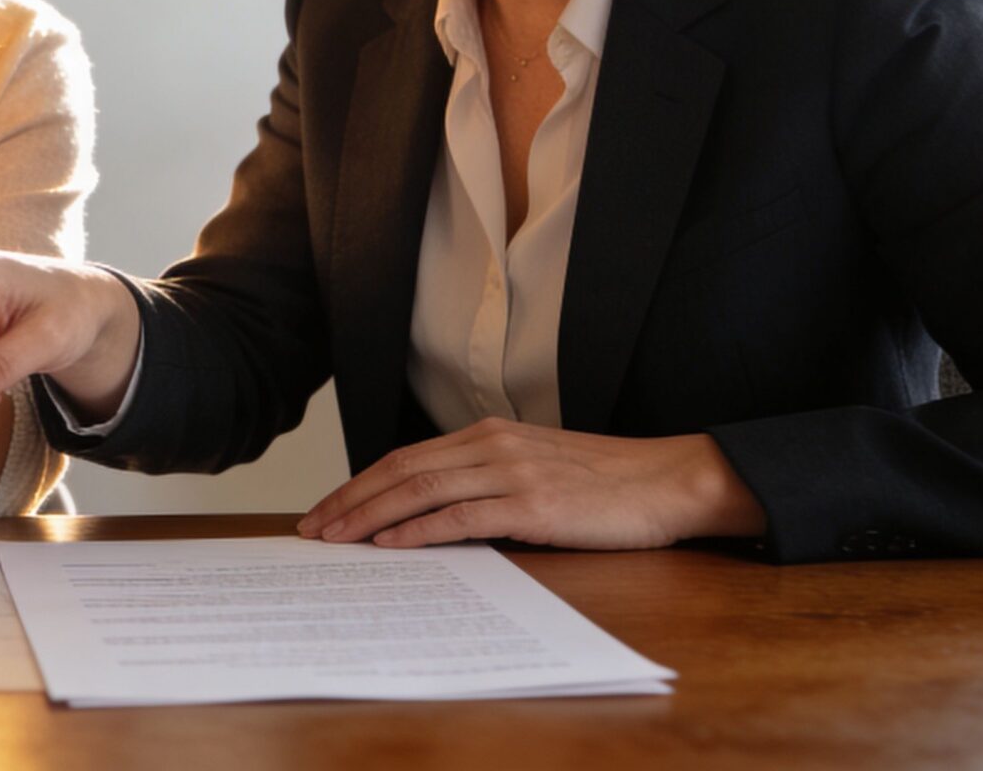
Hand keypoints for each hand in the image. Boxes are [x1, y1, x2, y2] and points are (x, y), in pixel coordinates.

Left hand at [297, 419, 767, 550]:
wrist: (671, 480)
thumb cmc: (608, 483)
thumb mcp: (537, 468)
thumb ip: (488, 480)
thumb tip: (436, 514)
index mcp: (489, 434)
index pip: (406, 457)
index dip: (360, 482)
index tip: (326, 508)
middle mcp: (492, 445)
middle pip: (400, 470)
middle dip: (348, 500)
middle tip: (311, 529)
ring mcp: (511, 472)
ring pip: (420, 491)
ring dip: (369, 517)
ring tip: (335, 540)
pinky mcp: (533, 505)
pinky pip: (460, 517)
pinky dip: (418, 531)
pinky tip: (390, 547)